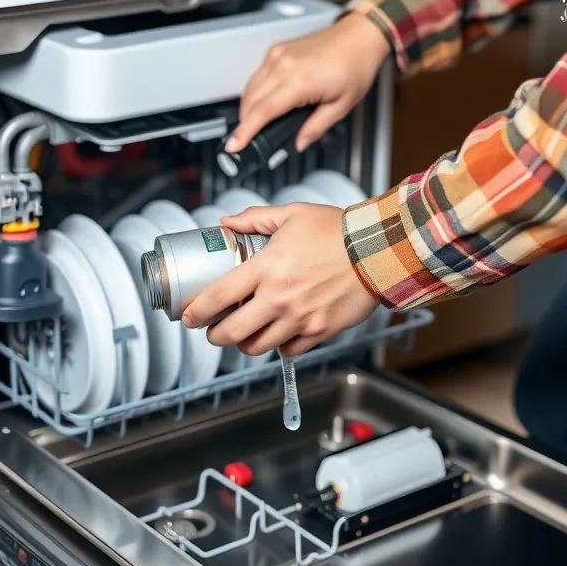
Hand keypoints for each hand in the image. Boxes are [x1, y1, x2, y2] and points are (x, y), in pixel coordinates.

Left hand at [182, 203, 379, 356]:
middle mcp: (279, 298)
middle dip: (215, 336)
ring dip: (244, 343)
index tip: (189, 316)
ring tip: (243, 334)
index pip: (219, 296)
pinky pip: (289, 351)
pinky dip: (278, 346)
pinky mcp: (319, 331)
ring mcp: (299, 318)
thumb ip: (254, 218)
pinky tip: (276, 334)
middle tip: (213, 330)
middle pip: (232, 333)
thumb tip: (226, 223)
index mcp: (267, 267)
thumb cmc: (336, 230)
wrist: (377, 250)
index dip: (196, 311)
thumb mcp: (292, 214)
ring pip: (258, 347)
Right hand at [226, 12, 390, 154]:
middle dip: (244, 123)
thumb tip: (300, 143)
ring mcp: (278, 56)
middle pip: (250, 101)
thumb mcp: (341, 106)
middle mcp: (283, 66)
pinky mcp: (277, 50)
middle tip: (245, 141)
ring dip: (247, 108)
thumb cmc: (355, 65)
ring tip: (254, 124)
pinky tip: (262, 102)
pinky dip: (254, 91)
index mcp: (299, 82)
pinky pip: (256, 75)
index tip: (234, 144)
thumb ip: (316, 128)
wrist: (360, 37)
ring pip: (250, 87)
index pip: (262, 112)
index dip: (245, 131)